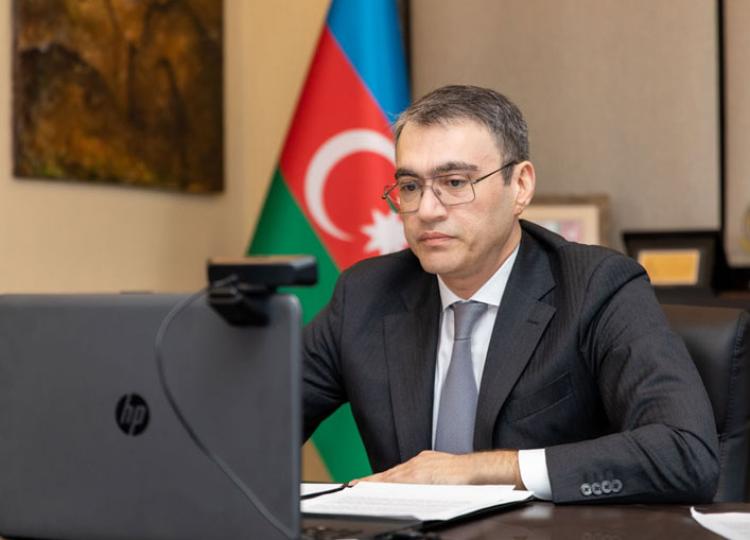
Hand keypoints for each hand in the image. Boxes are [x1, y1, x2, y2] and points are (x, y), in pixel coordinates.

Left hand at [352, 449, 524, 487]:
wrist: (483, 471)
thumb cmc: (470, 479)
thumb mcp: (445, 479)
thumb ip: (432, 484)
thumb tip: (425, 493)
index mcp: (424, 465)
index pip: (397, 474)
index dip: (380, 479)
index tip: (365, 484)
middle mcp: (419, 463)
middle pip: (390, 474)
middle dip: (371, 480)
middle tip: (352, 485)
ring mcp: (419, 467)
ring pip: (390, 476)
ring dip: (373, 482)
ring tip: (356, 487)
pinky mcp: (421, 474)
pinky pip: (397, 481)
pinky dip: (384, 484)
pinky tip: (373, 489)